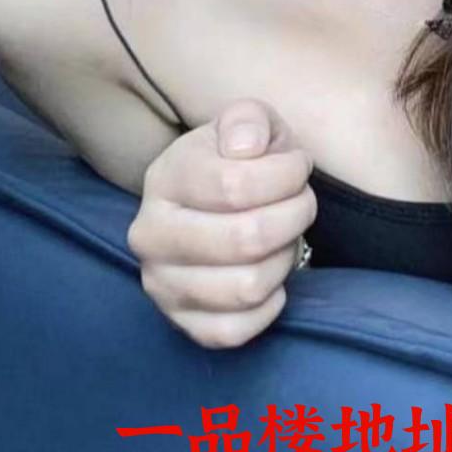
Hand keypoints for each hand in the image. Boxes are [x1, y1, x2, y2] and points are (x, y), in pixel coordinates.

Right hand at [126, 97, 316, 348]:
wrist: (217, 204)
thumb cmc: (239, 161)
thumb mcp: (246, 123)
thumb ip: (248, 119)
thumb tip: (245, 147)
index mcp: (165, 178)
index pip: (236, 185)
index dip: (287, 175)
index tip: (298, 167)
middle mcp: (150, 235)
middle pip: (246, 240)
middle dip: (293, 217)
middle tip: (300, 203)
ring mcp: (161, 285)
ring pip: (247, 286)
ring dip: (284, 258)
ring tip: (285, 235)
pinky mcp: (182, 325)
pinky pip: (236, 331)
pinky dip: (268, 305)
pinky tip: (271, 274)